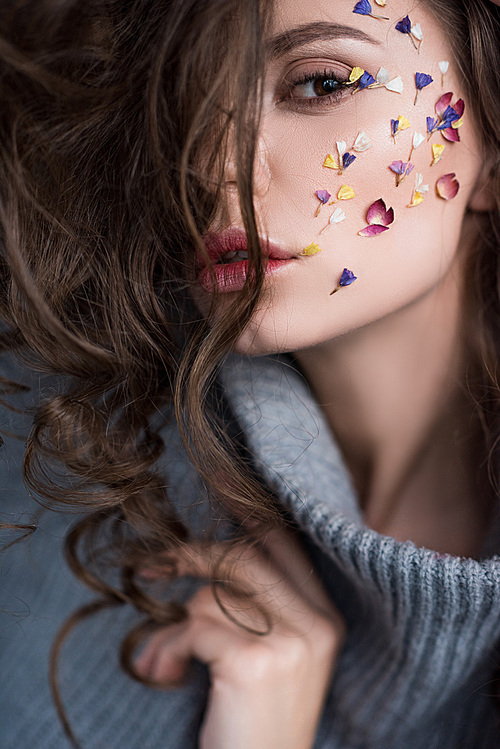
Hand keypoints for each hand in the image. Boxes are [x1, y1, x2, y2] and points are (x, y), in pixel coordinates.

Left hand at [134, 527, 344, 748]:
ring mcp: (290, 644)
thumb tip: (216, 554)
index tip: (223, 484)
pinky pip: (192, 629)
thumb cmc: (256, 721)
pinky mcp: (254, 663)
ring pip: (210, 597)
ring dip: (174, 629)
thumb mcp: (273, 658)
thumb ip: (259, 606)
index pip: (286, 547)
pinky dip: (166, 651)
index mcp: (324, 619)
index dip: (251, 514)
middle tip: (153, 566)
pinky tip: (167, 675)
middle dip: (190, 558)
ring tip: (168, 662)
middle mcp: (316, 626)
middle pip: (242, 559)